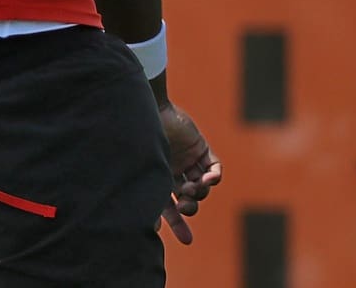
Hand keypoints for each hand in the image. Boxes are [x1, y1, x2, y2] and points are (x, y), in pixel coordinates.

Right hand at [157, 100, 222, 243]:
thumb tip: (149, 232)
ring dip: (201, 192)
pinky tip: (209, 180)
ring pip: (202, 185)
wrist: (148, 114)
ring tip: (194, 188)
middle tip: (187, 207)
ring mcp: (188, 159)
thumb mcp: (145, 175)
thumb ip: (149, 201)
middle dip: (190, 207)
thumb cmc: (140, 144)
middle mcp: (174, 170)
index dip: (178, 223)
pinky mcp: (200, 148)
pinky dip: (214, 177)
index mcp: (157, 177)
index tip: (187, 241)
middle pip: (188, 197)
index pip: (169, 206)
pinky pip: (214, 167)